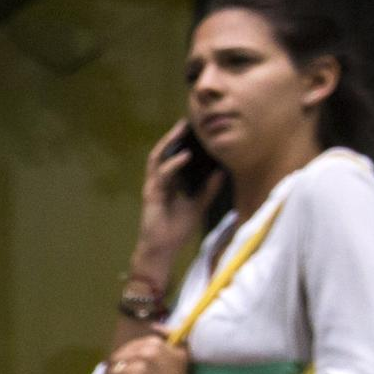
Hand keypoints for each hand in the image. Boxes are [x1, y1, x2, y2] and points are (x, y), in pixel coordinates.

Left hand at [101, 332, 194, 373]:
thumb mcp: (181, 351)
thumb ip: (168, 335)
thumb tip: (153, 326)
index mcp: (153, 343)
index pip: (127, 348)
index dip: (125, 358)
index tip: (128, 368)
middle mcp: (145, 354)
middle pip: (117, 359)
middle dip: (117, 369)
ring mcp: (139, 370)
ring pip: (114, 373)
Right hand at [133, 121, 223, 271]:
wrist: (162, 250)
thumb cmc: (176, 231)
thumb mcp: (199, 206)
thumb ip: (209, 189)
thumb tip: (222, 172)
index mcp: (169, 184)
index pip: (172, 157)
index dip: (181, 143)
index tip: (195, 130)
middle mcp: (159, 182)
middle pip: (163, 152)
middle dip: (173, 136)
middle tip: (186, 122)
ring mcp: (153, 187)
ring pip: (157, 158)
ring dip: (169, 142)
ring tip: (181, 130)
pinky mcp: (151, 194)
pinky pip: (162, 174)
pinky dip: (173, 163)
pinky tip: (185, 155)